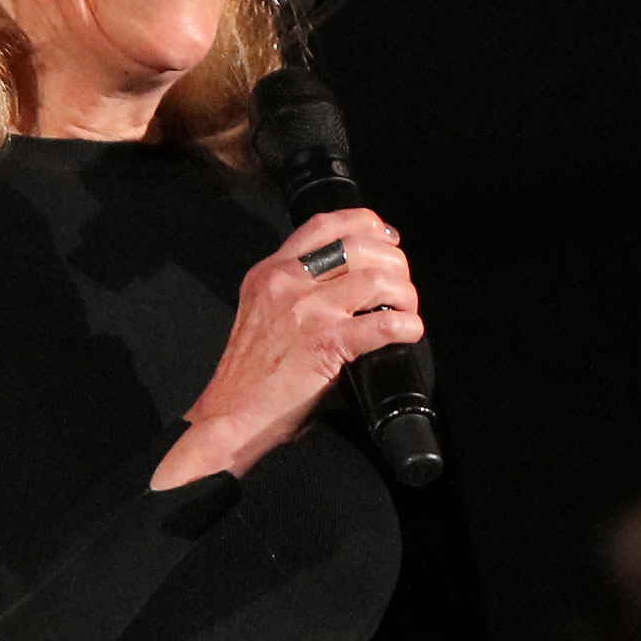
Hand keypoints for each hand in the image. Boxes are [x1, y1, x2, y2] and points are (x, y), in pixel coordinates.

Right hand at [153, 207, 421, 489]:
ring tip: (407, 311)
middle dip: (394, 261)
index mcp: (270, 271)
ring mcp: (307, 308)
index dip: (367, 224)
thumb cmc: (249, 377)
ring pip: (378, 278)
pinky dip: (407, 326)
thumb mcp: (262, 313)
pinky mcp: (325, 341)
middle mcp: (287, 280)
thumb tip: (349, 288)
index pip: (326, 224)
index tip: (387, 239)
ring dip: (404, 294)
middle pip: (359, 245)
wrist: (231, 416)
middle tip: (402, 285)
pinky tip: (409, 333)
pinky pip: (383, 324)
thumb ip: (296, 292)